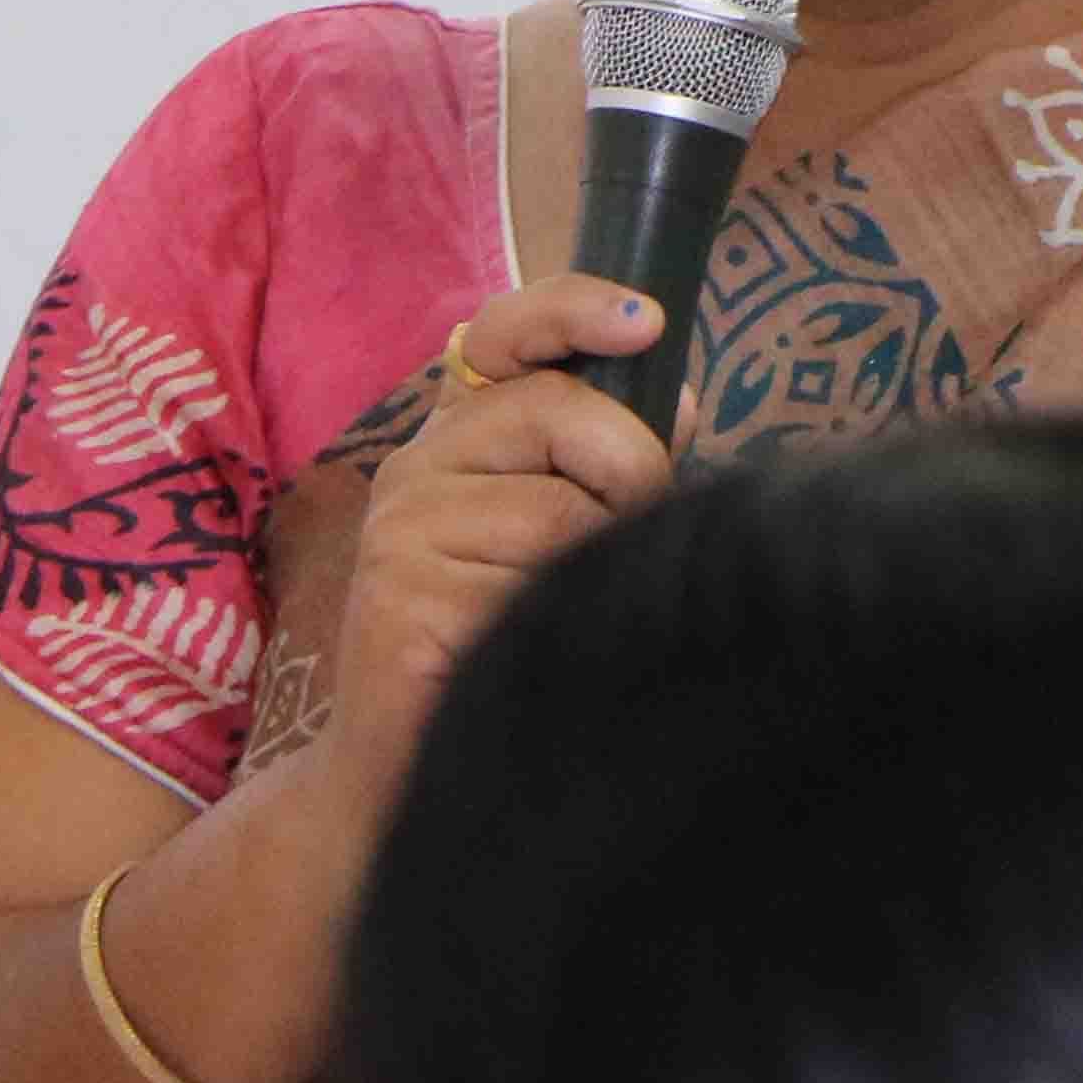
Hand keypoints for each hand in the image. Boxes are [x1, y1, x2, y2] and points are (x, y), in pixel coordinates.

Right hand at [320, 274, 677, 795]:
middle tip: (625, 531)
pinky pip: (532, 592)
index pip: (503, 332)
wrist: (401, 771)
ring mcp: (401, 534)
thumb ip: (605, 463)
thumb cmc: (500, 642)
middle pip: (557, 409)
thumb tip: (682, 400)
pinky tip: (528, 654)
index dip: (573, 310)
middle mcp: (416, 468)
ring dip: (597, 566)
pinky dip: (561, 627)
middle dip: (630, 467)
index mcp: (456, 438)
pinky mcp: (404, 605)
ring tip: (564, 615)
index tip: (649, 323)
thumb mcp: (555, 535)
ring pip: (560, 512)